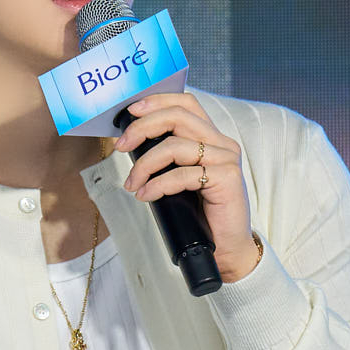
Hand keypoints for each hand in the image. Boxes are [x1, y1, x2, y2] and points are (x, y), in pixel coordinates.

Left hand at [114, 93, 260, 282]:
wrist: (226, 247)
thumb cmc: (202, 214)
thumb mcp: (181, 178)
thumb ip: (168, 157)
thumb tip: (132, 143)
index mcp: (212, 137)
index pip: (186, 103)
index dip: (156, 102)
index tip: (130, 113)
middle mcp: (222, 143)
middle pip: (177, 117)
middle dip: (143, 127)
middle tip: (121, 146)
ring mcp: (226, 160)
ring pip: (175, 146)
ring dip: (145, 164)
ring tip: (133, 183)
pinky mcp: (227, 179)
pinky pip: (182, 174)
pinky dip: (157, 185)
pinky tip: (146, 196)